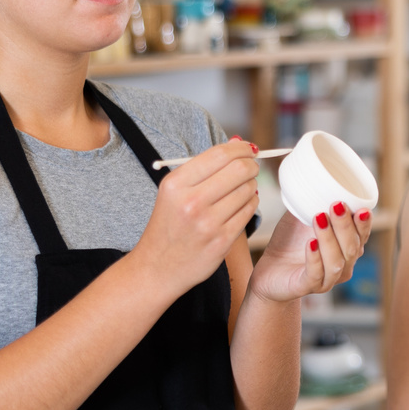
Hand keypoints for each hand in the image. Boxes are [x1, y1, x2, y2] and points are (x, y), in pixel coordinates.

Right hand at [133, 138, 258, 300]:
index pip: (219, 155)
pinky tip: (242, 203)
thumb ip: (204, 167)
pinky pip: (248, 212)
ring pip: (248, 190)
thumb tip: (238, 143)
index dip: (240, 148)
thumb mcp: (174, 191)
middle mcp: (191, 202)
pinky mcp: (222, 241)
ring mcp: (208, 223)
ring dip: (251, 184)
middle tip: (251, 165)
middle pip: (239, 170)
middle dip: (251, 164)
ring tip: (243, 187)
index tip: (248, 148)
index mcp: (175, 184)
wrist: (157, 267)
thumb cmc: (169, 224)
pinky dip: (251, 203)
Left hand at [247, 200, 373, 303]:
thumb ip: (313, 201)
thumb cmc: (290, 243)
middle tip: (336, 205)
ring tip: (319, 218)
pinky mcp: (307, 287)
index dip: (365, 223)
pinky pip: (316, 274)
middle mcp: (343, 265)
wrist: (269, 270)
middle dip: (346, 225)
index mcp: (347, 248)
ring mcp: (327, 279)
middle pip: (353, 248)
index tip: (362, 208)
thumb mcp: (302, 217)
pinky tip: (311, 243)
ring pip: (337, 262)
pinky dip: (315, 258)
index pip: (362, 236)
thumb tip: (315, 171)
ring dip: (329, 238)